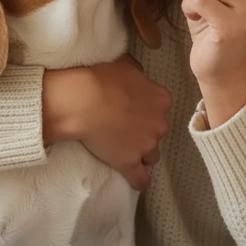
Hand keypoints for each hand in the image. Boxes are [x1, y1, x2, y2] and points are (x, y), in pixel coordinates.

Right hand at [42, 55, 170, 189]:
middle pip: (157, 131)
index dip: (146, 109)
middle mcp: (160, 123)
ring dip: (141, 153)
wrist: (84, 100)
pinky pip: (141, 179)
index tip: (133, 109)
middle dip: (144, 131)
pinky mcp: (130, 163)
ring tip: (123, 148)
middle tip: (124, 126)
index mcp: (161, 99)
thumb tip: (139, 78)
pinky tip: (135, 179)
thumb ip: (139, 76)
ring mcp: (146, 145)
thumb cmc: (101, 79)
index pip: (161, 108)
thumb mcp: (126, 65)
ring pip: (151, 155)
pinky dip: (139, 180)